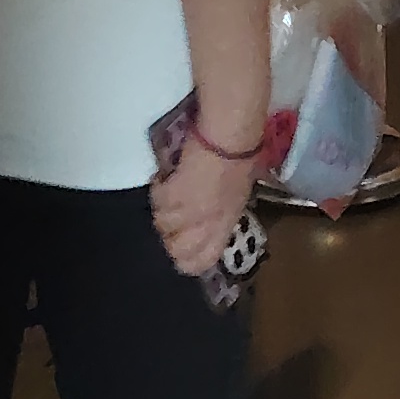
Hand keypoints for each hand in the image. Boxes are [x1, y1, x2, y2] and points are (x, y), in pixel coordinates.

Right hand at [151, 139, 261, 277]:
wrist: (230, 138)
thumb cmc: (243, 159)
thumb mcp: (238, 194)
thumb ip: (221, 212)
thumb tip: (208, 218)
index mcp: (225, 225)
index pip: (201, 261)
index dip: (187, 260)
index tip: (180, 247)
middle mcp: (206, 225)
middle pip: (176, 250)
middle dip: (170, 238)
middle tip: (170, 221)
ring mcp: (188, 212)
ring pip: (161, 224)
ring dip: (162, 209)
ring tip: (166, 193)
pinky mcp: (173, 194)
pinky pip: (157, 200)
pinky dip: (158, 188)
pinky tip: (163, 177)